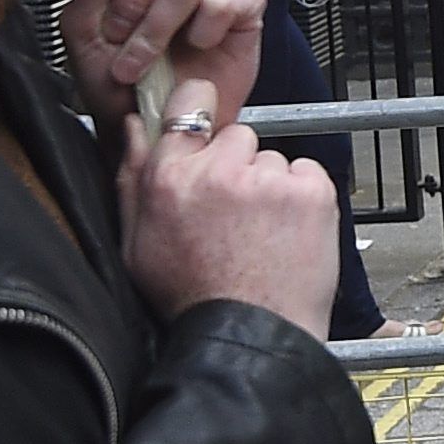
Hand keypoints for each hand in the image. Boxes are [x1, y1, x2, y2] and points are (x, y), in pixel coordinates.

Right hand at [119, 75, 338, 333]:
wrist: (251, 335)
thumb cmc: (193, 298)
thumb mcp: (137, 245)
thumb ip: (132, 178)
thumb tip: (135, 125)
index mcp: (170, 179)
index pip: (186, 108)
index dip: (198, 113)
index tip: (206, 129)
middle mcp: (219, 172)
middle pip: (236, 137)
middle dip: (236, 165)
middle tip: (234, 213)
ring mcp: (269, 179)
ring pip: (272, 159)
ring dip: (269, 186)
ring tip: (261, 234)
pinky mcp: (311, 191)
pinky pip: (306, 173)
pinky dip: (302, 197)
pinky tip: (286, 233)